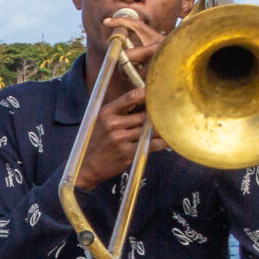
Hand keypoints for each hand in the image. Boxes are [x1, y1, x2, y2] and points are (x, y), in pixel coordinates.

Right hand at [73, 11, 171, 190]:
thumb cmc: (96, 142)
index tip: (159, 92)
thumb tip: (143, 101)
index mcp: (106, 113)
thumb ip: (119, 112)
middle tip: (173, 110)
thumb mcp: (100, 122)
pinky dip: (161, 143)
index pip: (130, 97)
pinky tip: (167, 141)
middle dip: (158, 114)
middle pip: (144, 114)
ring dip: (162, 129)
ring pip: (149, 129)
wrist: (85, 166)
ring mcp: (119, 139)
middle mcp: (112, 124)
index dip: (147, 93)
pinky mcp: (126, 153)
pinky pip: (149, 145)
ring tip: (172, 125)